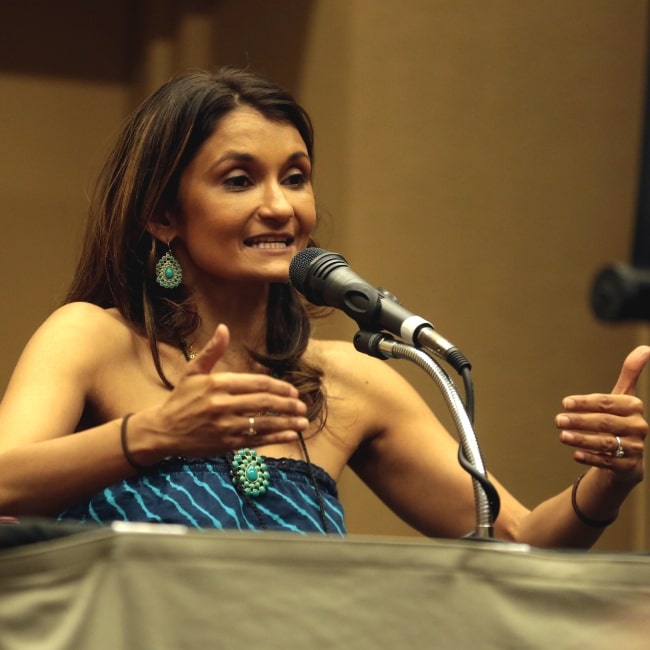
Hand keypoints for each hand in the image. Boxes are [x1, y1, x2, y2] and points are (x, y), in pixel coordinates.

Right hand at [150, 324, 308, 457]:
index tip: (293, 391)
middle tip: (303, 406)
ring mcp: (225, 426)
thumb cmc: (180, 399)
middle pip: (263, 403)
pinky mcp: (226, 444)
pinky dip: (275, 438)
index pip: (257, 384)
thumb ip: (212, 351)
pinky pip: (256, 440)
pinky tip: (290, 436)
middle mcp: (223, 405)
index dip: (278, 387)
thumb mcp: (193, 372)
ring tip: (303, 422)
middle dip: (287, 405)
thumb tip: (224, 328)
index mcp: (218, 384)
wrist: (163, 431)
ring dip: (287, 423)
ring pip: (263, 424)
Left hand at [557, 345, 649, 483]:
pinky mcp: (630, 467)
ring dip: (582, 439)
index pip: (607, 402)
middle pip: (605, 423)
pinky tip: (575, 454)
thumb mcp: (623, 396)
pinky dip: (591, 458)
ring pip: (607, 443)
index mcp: (634, 406)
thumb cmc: (620, 419)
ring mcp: (636, 448)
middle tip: (557, 420)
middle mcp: (639, 427)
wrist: (629, 456)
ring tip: (562, 436)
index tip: (564, 403)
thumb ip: (631, 373)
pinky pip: (609, 463)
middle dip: (580, 421)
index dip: (585, 402)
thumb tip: (646, 348)